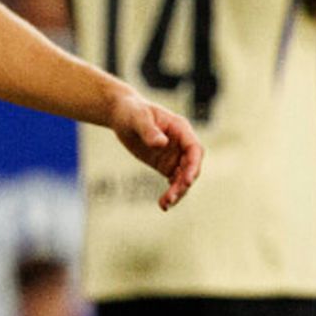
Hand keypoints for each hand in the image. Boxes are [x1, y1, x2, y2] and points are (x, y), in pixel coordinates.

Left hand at [109, 91, 202, 209]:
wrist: (121, 114)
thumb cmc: (131, 110)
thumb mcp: (138, 117)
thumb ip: (149, 130)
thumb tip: (162, 143)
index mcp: (181, 129)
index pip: (194, 149)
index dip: (194, 165)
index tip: (187, 180)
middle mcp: (182, 144)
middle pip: (191, 167)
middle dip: (184, 183)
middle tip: (171, 197)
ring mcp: (176, 156)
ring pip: (183, 178)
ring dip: (178, 192)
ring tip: (165, 204)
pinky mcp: (166, 165)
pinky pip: (173, 182)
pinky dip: (170, 193)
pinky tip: (163, 204)